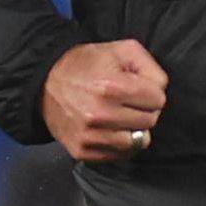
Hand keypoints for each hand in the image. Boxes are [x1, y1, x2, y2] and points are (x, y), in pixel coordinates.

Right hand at [41, 37, 166, 163]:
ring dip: (134, 129)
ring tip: (121, 117)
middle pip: (149, 121)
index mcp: (111, 87)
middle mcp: (100, 115)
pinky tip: (110, 129)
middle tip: (129, 102)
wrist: (44, 83)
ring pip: (137, 142)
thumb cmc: (86, 64)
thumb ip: (149, 66)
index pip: (157, 100)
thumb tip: (161, 90)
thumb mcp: (120, 49)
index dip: (152, 92)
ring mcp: (90, 136)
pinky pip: (119, 155)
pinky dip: (120, 144)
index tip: (139, 89)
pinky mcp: (82, 151)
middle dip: (144, 110)